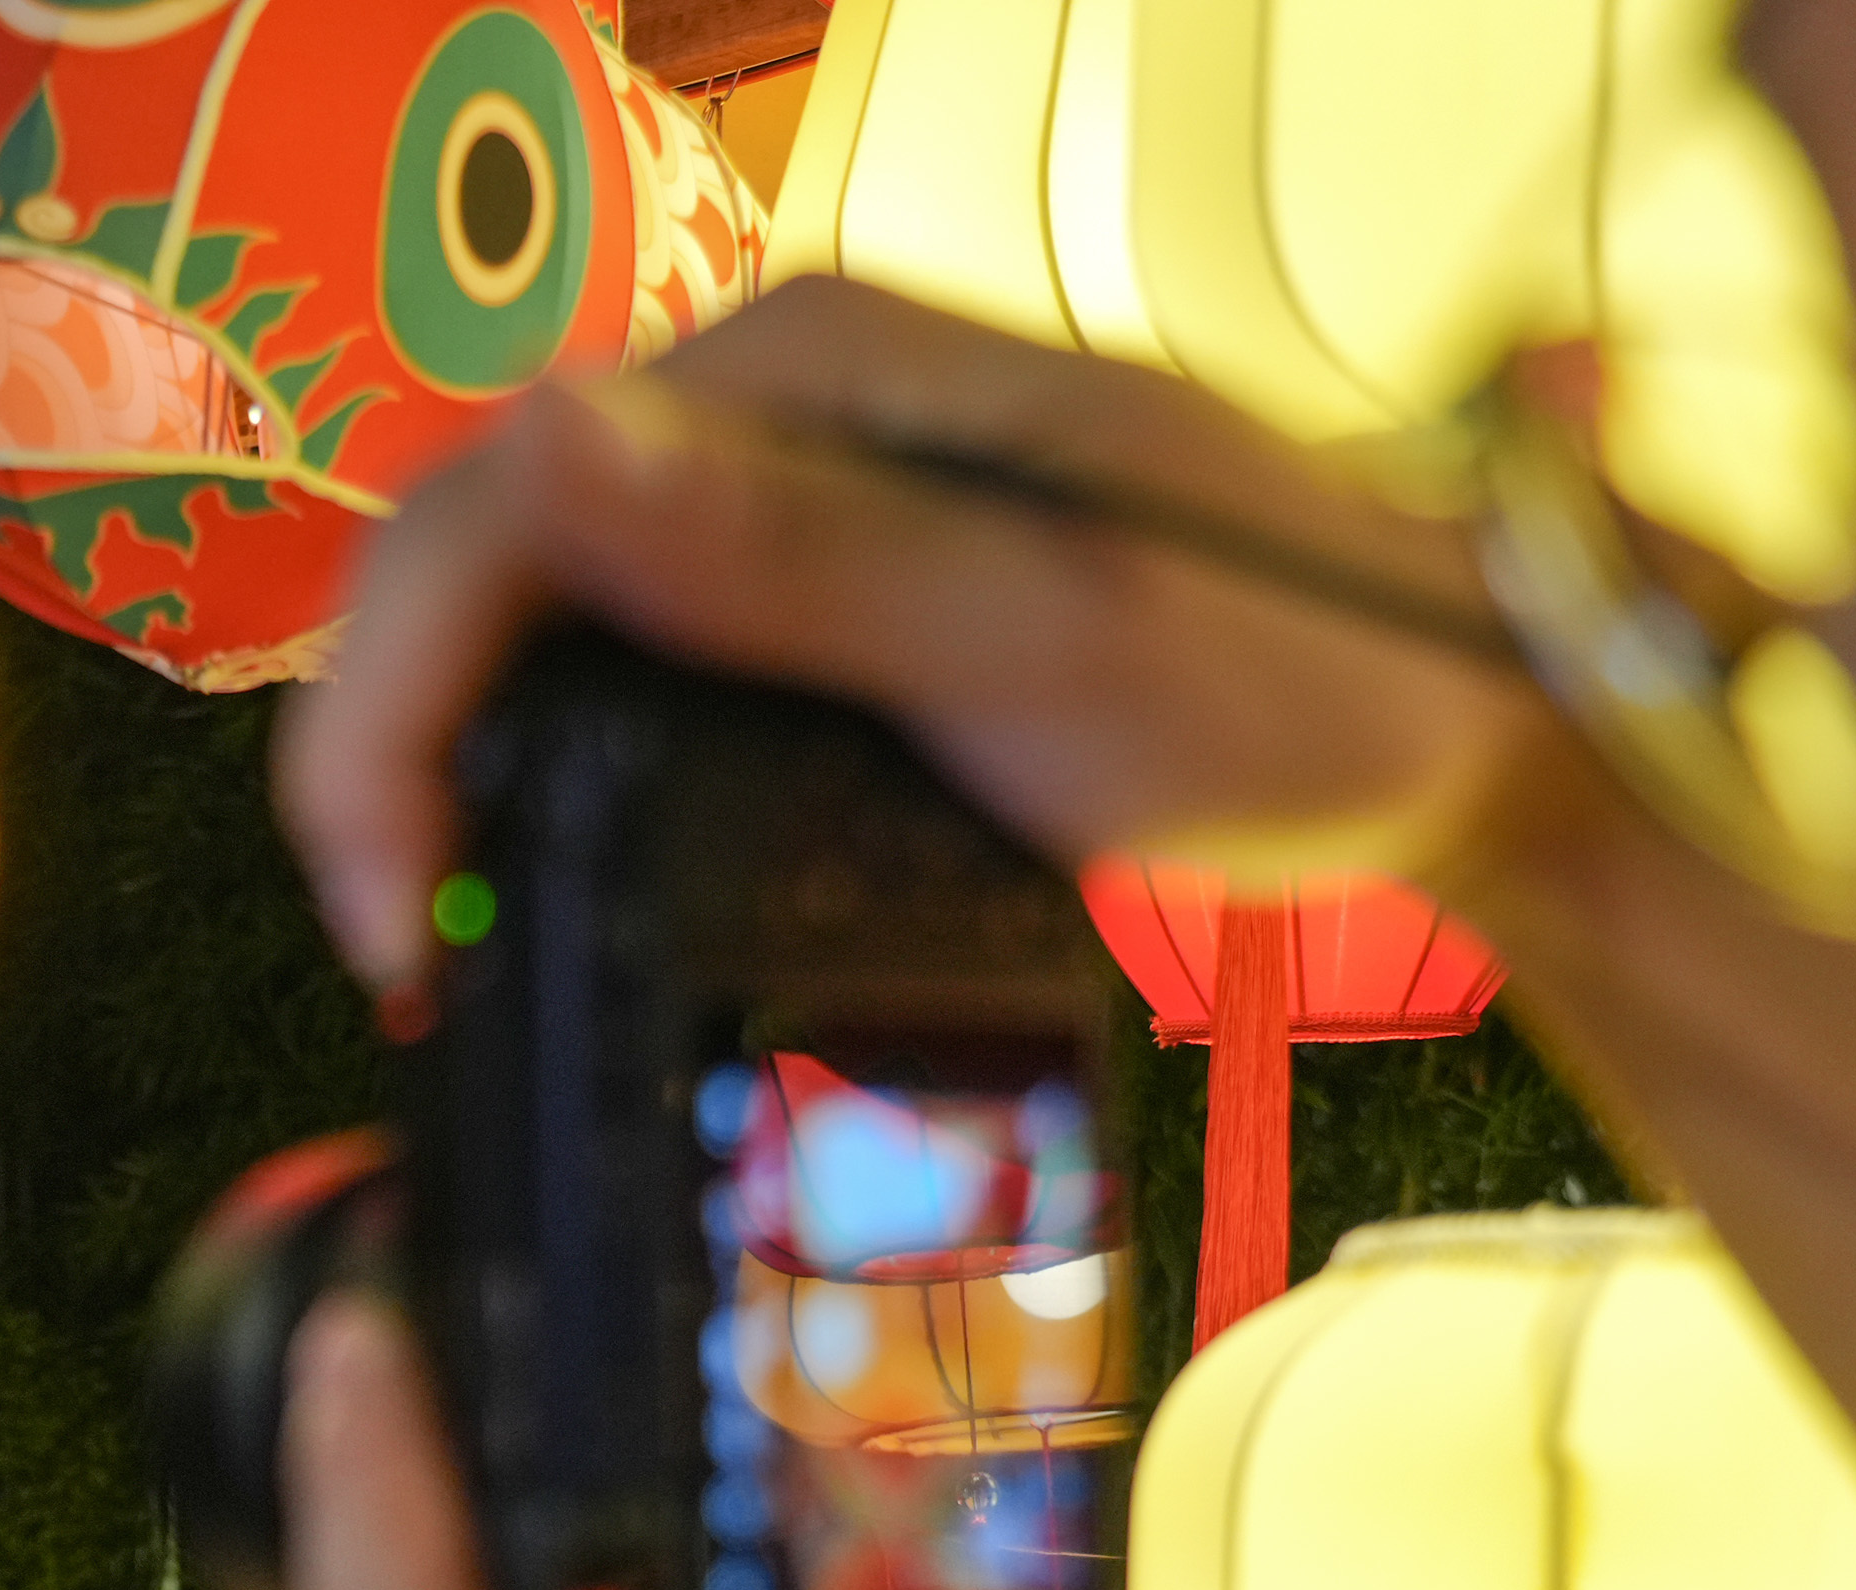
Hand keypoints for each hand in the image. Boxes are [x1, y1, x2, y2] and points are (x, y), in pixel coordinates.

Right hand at [272, 275, 1548, 1025]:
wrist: (1467, 719)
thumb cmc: (1302, 678)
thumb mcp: (1042, 626)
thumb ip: (793, 546)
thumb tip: (549, 439)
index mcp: (803, 367)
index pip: (485, 504)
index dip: (388, 713)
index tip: (401, 914)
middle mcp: (768, 403)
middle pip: (471, 558)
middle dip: (388, 755)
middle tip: (411, 957)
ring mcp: (786, 496)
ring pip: (519, 616)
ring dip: (443, 769)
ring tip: (447, 940)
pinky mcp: (811, 596)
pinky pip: (609, 663)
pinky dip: (536, 774)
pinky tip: (540, 881)